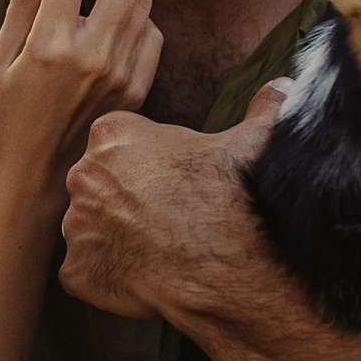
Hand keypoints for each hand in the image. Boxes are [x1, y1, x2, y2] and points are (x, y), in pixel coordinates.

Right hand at [0, 0, 163, 220]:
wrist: (32, 184)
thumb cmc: (4, 121)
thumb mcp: (0, 58)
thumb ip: (24, 0)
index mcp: (51, 45)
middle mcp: (93, 57)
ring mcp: (121, 75)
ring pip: (143, 2)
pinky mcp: (138, 90)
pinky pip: (151, 35)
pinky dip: (138, 12)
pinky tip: (115, 14)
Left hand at [58, 78, 292, 322]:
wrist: (224, 266)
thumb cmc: (230, 198)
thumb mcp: (248, 143)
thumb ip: (261, 110)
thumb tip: (285, 86)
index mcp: (112, 133)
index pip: (118, 145)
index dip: (147, 165)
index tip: (172, 182)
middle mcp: (82, 174)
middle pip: (99, 185)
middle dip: (124, 199)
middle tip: (164, 216)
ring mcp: (75, 225)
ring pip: (90, 227)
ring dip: (113, 236)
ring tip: (154, 246)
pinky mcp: (75, 269)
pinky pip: (85, 270)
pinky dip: (106, 275)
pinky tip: (140, 274)